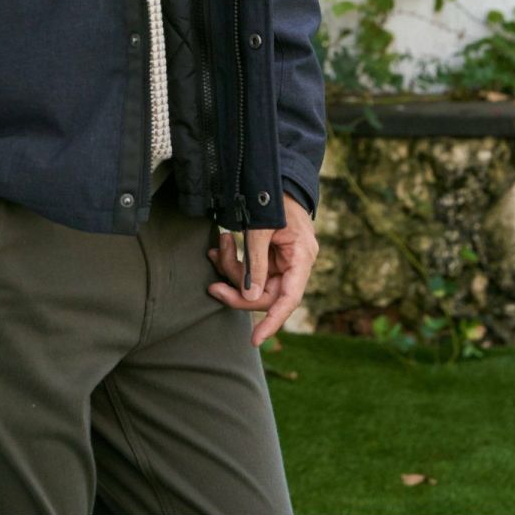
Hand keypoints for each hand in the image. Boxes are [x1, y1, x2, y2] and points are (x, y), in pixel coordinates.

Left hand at [206, 191, 318, 345]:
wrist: (277, 175)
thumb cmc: (274, 197)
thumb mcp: (262, 227)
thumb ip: (256, 262)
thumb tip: (250, 297)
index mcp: (301, 257)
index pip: (289, 299)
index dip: (273, 321)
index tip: (255, 339)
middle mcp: (295, 263)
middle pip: (266, 293)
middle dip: (238, 289)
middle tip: (213, 287)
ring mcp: (283, 260)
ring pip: (254, 282)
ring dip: (232, 269)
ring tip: (217, 248)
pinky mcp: (271, 255)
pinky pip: (251, 268)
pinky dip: (234, 261)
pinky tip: (221, 248)